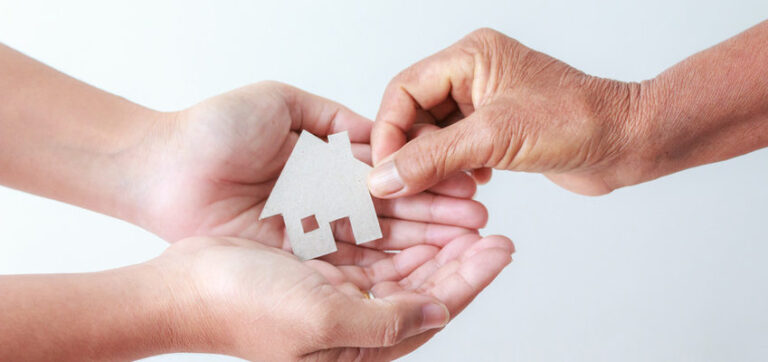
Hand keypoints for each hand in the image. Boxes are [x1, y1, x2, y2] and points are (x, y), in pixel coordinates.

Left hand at [127, 81, 486, 248]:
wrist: (163, 167)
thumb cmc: (214, 130)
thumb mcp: (282, 104)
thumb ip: (334, 120)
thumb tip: (380, 132)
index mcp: (325, 165)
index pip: (390, 177)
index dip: (429, 181)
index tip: (467, 185)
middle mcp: (325, 203)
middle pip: (393, 213)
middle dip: (439, 217)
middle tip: (481, 221)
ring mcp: (313, 234)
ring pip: (380, 241)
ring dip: (423, 243)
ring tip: (467, 244)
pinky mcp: (296, 260)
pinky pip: (349, 262)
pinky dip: (387, 263)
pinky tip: (424, 265)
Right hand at [151, 234, 512, 360]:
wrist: (184, 287)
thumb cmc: (243, 310)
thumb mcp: (322, 321)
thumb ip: (386, 320)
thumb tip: (440, 313)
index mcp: (362, 340)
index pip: (434, 307)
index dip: (471, 278)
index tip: (501, 248)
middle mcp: (357, 314)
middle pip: (426, 281)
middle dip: (460, 253)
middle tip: (491, 222)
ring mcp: (341, 285)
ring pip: (404, 257)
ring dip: (434, 233)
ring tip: (462, 206)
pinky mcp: (323, 258)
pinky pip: (372, 239)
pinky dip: (396, 221)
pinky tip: (412, 201)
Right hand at [369, 28, 647, 196]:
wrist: (628, 142)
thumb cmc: (577, 122)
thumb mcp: (494, 138)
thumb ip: (432, 158)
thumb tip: (383, 177)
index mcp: (469, 57)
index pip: (403, 90)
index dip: (388, 131)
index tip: (383, 169)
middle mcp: (473, 75)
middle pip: (415, 113)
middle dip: (412, 152)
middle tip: (411, 186)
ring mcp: (485, 102)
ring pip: (435, 135)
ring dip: (435, 165)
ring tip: (449, 187)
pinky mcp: (497, 128)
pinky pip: (456, 149)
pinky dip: (455, 169)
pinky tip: (474, 182)